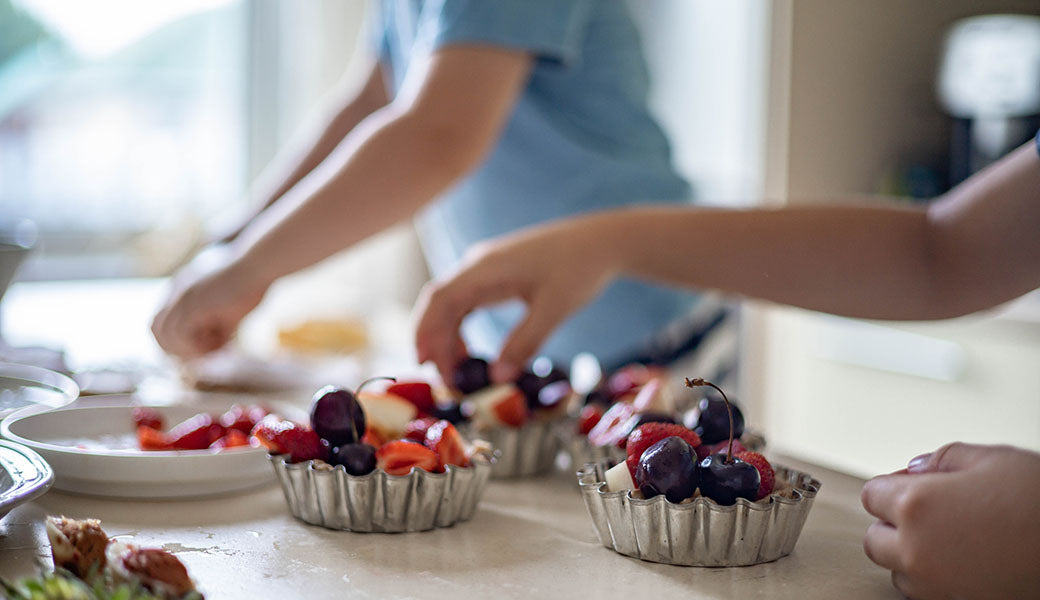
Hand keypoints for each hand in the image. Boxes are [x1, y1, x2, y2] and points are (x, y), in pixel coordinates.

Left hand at [151, 245, 269, 358]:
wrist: (261, 264)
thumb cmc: (252, 282)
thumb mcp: (230, 307)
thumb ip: (217, 324)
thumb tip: (216, 346)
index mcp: (182, 286)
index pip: (162, 320)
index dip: (175, 340)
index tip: (199, 349)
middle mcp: (176, 289)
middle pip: (155, 327)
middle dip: (175, 348)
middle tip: (203, 354)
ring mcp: (182, 294)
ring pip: (165, 333)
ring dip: (187, 348)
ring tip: (213, 348)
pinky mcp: (192, 301)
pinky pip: (180, 333)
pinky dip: (196, 345)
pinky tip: (218, 342)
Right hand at [413, 215, 621, 385]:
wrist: (602, 241)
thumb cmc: (580, 268)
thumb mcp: (554, 309)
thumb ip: (525, 343)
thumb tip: (497, 377)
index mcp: (485, 268)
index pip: (440, 299)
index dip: (427, 333)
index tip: (429, 367)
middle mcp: (478, 265)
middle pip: (439, 304)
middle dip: (434, 342)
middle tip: (444, 381)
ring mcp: (486, 269)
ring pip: (452, 305)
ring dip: (447, 338)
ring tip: (457, 374)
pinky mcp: (498, 275)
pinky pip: (468, 303)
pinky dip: (462, 330)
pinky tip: (471, 355)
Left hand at [861, 442, 1039, 599]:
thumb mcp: (992, 459)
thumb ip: (942, 459)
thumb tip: (916, 468)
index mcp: (915, 505)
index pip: (872, 496)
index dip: (894, 487)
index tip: (912, 486)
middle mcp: (916, 549)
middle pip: (876, 538)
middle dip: (895, 524)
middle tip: (930, 513)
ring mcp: (935, 584)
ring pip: (897, 571)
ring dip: (911, 555)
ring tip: (952, 539)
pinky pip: (924, 594)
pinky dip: (934, 579)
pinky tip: (963, 561)